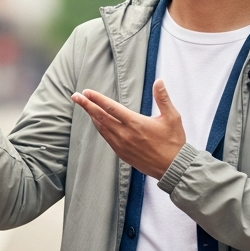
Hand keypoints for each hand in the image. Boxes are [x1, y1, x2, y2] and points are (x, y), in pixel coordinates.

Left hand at [71, 79, 186, 178]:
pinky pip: (106, 138)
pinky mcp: (122, 154)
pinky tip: (97, 123)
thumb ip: (163, 98)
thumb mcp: (172, 117)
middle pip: (101, 117)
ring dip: (92, 116)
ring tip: (84, 106)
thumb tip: (159, 81)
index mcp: (136, 123)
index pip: (111, 108)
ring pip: (102, 128)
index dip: (97, 99)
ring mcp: (122, 145)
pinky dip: (99, 128)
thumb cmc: (174, 142)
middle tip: (75, 96)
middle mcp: (125, 134)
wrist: (173, 168)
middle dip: (87, 105)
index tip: (86, 92)